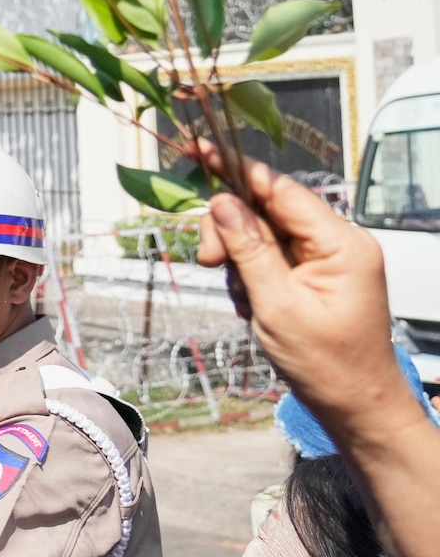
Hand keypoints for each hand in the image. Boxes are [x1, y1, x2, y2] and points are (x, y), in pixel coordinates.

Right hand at [193, 142, 405, 423]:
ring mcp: (327, 259)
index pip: (282, 190)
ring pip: (263, 235)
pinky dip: (251, 277)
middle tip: (211, 263)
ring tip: (244, 300)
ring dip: (240, 261)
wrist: (356, 405)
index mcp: (341, 243)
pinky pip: (271, 258)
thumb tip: (222, 202)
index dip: (238, 170)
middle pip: (267, 210)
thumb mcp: (276, 304)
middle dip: (231, 232)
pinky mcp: (316, 275)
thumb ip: (248, 248)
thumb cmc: (326, 363)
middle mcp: (338, 242)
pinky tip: (254, 305)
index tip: (201, 151)